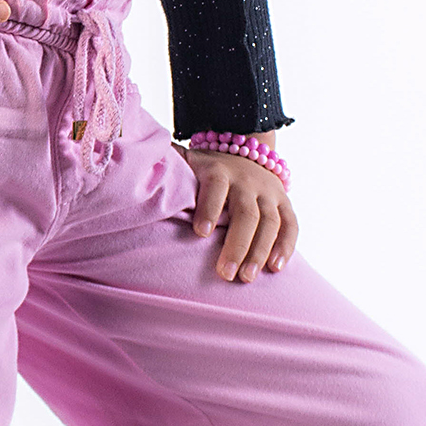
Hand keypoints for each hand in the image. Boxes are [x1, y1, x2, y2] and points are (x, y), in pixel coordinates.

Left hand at [180, 141, 298, 282]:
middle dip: (237, 244)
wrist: (244, 146)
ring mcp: (269, 192)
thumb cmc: (204, 168)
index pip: (215, 187)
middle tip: (226, 274)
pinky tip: (275, 268)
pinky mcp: (285, 202)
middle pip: (246, 212)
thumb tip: (134, 171)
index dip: (209, 208)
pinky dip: (286, 246)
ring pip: (270, 222)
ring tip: (247, 278)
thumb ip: (166, 166)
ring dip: (260, 251)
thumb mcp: (186, 160)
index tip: (200, 233)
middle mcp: (246, 180)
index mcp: (218, 170)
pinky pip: (291, 225)